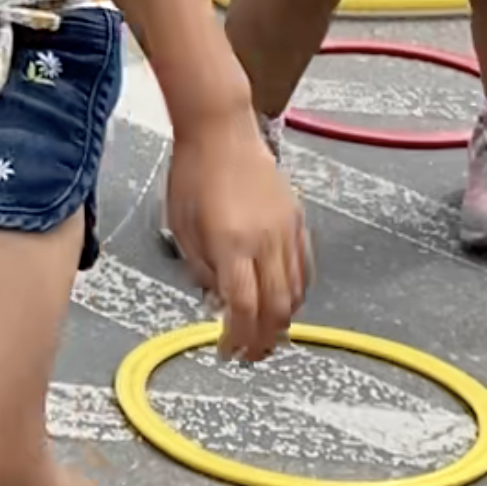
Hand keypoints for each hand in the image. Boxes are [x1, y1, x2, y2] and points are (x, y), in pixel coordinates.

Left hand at [166, 116, 308, 361]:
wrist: (221, 130)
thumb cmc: (193, 172)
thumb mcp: (182, 226)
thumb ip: (201, 268)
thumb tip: (218, 301)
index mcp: (231, 244)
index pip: (242, 307)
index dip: (237, 337)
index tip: (227, 351)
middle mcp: (264, 241)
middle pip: (275, 308)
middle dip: (263, 340)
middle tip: (250, 354)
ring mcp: (286, 231)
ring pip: (296, 293)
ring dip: (282, 321)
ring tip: (265, 334)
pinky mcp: (298, 220)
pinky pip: (304, 268)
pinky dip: (297, 293)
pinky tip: (283, 301)